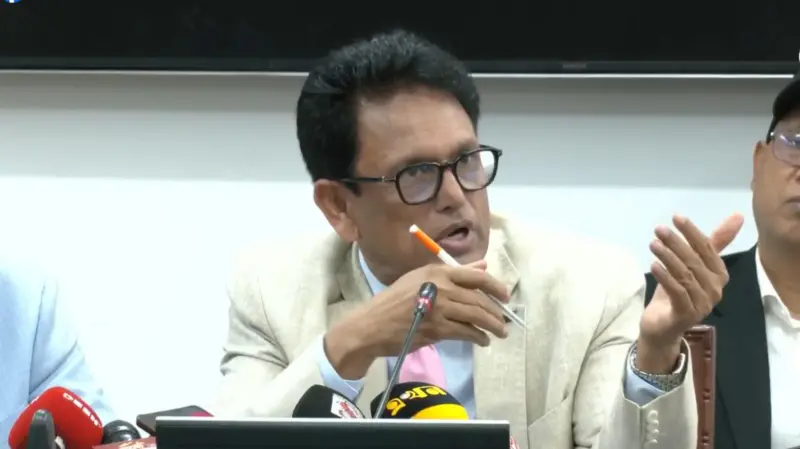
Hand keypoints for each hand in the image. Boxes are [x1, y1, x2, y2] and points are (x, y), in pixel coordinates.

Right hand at [325, 261, 509, 377]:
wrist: (372, 324)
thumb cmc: (393, 301)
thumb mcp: (420, 279)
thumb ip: (453, 273)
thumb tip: (483, 266)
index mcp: (437, 271)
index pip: (475, 276)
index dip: (495, 286)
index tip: (506, 296)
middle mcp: (441, 287)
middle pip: (478, 298)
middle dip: (495, 312)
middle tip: (503, 321)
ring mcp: (439, 308)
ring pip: (476, 316)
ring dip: (492, 326)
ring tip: (499, 332)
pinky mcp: (437, 329)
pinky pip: (466, 332)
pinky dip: (478, 337)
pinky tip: (482, 341)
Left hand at [636, 213, 743, 371]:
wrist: (662, 326)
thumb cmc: (677, 291)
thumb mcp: (690, 264)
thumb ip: (711, 242)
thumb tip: (738, 216)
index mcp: (719, 275)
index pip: (707, 248)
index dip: (692, 232)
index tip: (675, 217)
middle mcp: (715, 289)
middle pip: (695, 260)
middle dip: (676, 242)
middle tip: (659, 229)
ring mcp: (702, 303)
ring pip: (685, 274)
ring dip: (668, 257)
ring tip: (653, 244)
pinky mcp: (687, 314)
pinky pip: (677, 291)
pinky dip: (665, 277)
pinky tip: (653, 265)